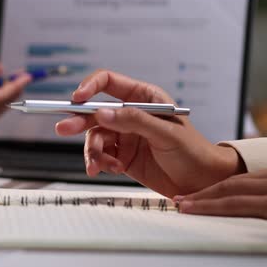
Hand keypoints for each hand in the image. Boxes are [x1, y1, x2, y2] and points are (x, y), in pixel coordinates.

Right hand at [54, 70, 242, 195]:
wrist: (202, 183)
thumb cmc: (193, 152)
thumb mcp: (165, 133)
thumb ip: (133, 121)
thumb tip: (102, 113)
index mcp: (144, 98)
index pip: (109, 82)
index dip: (90, 87)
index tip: (77, 98)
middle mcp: (131, 114)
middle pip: (95, 111)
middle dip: (79, 121)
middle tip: (63, 129)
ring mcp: (125, 136)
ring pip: (95, 137)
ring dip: (93, 151)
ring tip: (99, 165)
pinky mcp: (122, 156)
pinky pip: (101, 156)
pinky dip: (101, 163)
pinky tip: (112, 169)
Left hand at [176, 161, 266, 238]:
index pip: (250, 179)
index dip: (226, 186)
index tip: (209, 192)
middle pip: (234, 182)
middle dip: (207, 190)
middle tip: (183, 197)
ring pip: (230, 191)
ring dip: (202, 198)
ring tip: (181, 205)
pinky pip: (236, 205)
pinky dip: (211, 207)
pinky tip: (195, 210)